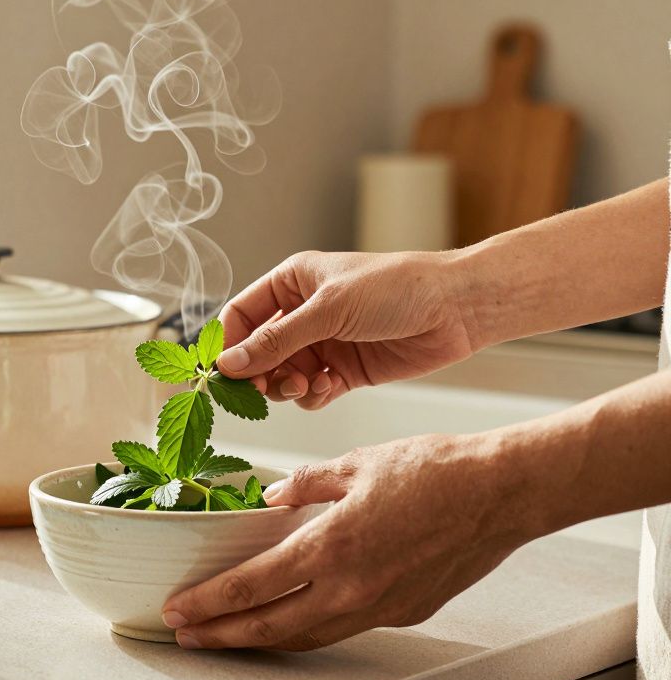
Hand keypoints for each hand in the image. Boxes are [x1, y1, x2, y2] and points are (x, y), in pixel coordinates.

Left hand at [161, 432, 538, 649]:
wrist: (502, 492)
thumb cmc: (436, 470)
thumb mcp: (354, 462)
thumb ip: (304, 484)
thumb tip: (273, 498)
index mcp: (331, 546)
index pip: (250, 587)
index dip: (207, 604)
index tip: (179, 609)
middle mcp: (352, 588)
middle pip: (270, 628)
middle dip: (221, 636)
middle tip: (187, 636)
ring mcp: (380, 607)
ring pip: (307, 637)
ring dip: (262, 640)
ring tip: (230, 636)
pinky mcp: (405, 613)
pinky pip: (344, 627)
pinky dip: (309, 628)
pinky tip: (295, 618)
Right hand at [217, 251, 477, 408]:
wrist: (457, 308)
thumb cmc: (397, 288)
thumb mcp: (329, 310)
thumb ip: (276, 341)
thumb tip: (228, 365)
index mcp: (292, 283)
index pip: (241, 316)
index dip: (229, 345)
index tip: (223, 373)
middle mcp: (303, 313)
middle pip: (258, 353)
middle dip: (260, 373)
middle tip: (265, 388)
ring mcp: (324, 343)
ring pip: (283, 376)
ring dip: (287, 387)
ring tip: (306, 385)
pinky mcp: (346, 370)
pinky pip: (313, 392)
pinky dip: (314, 396)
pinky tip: (331, 387)